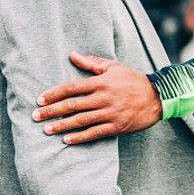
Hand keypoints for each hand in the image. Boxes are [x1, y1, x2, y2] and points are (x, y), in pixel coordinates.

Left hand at [33, 53, 162, 142]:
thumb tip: (72, 54)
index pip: (72, 87)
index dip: (54, 93)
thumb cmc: (133, 80)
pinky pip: (94, 133)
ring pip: (80, 120)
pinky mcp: (116, 126)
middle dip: (51, 111)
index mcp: (101, 82)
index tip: (40, 99)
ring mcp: (110, 113)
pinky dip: (80, 137)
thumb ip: (92, 63)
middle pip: (72, 105)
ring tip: (46, 129)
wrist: (158, 97)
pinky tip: (66, 140)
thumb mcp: (114, 66)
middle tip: (35, 116)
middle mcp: (103, 98)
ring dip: (61, 125)